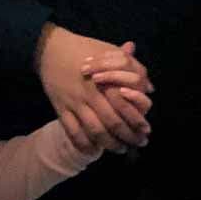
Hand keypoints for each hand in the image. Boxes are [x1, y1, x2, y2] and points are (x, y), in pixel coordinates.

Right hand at [39, 26, 153, 156]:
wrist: (51, 49)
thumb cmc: (85, 49)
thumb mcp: (111, 53)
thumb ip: (132, 69)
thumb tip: (149, 87)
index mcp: (106, 81)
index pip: (126, 106)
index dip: (137, 121)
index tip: (146, 130)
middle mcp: (92, 94)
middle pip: (112, 122)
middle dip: (128, 137)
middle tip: (138, 144)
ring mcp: (75, 103)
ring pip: (94, 131)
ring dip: (109, 144)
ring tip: (121, 149)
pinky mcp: (60, 108)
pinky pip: (72, 132)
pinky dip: (84, 144)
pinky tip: (94, 150)